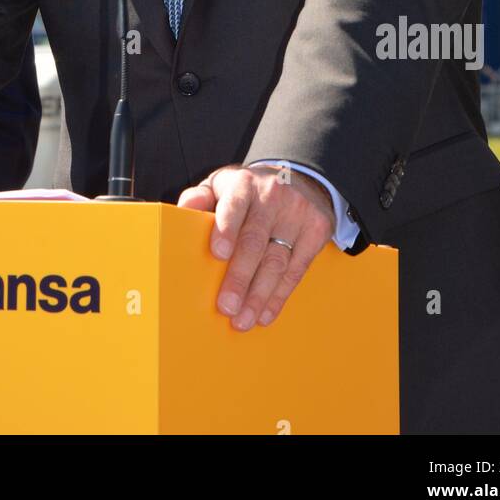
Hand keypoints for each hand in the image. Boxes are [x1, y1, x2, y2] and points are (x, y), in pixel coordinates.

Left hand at [178, 164, 335, 330]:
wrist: (299, 179)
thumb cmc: (248, 192)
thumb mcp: (222, 185)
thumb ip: (200, 198)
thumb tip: (183, 213)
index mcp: (244, 183)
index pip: (235, 205)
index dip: (226, 229)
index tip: (218, 254)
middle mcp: (273, 194)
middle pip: (254, 240)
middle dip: (240, 277)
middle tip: (226, 306)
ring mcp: (298, 212)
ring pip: (277, 260)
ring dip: (259, 295)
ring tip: (243, 320)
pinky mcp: (317, 229)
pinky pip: (297, 269)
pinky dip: (280, 295)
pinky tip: (265, 313)